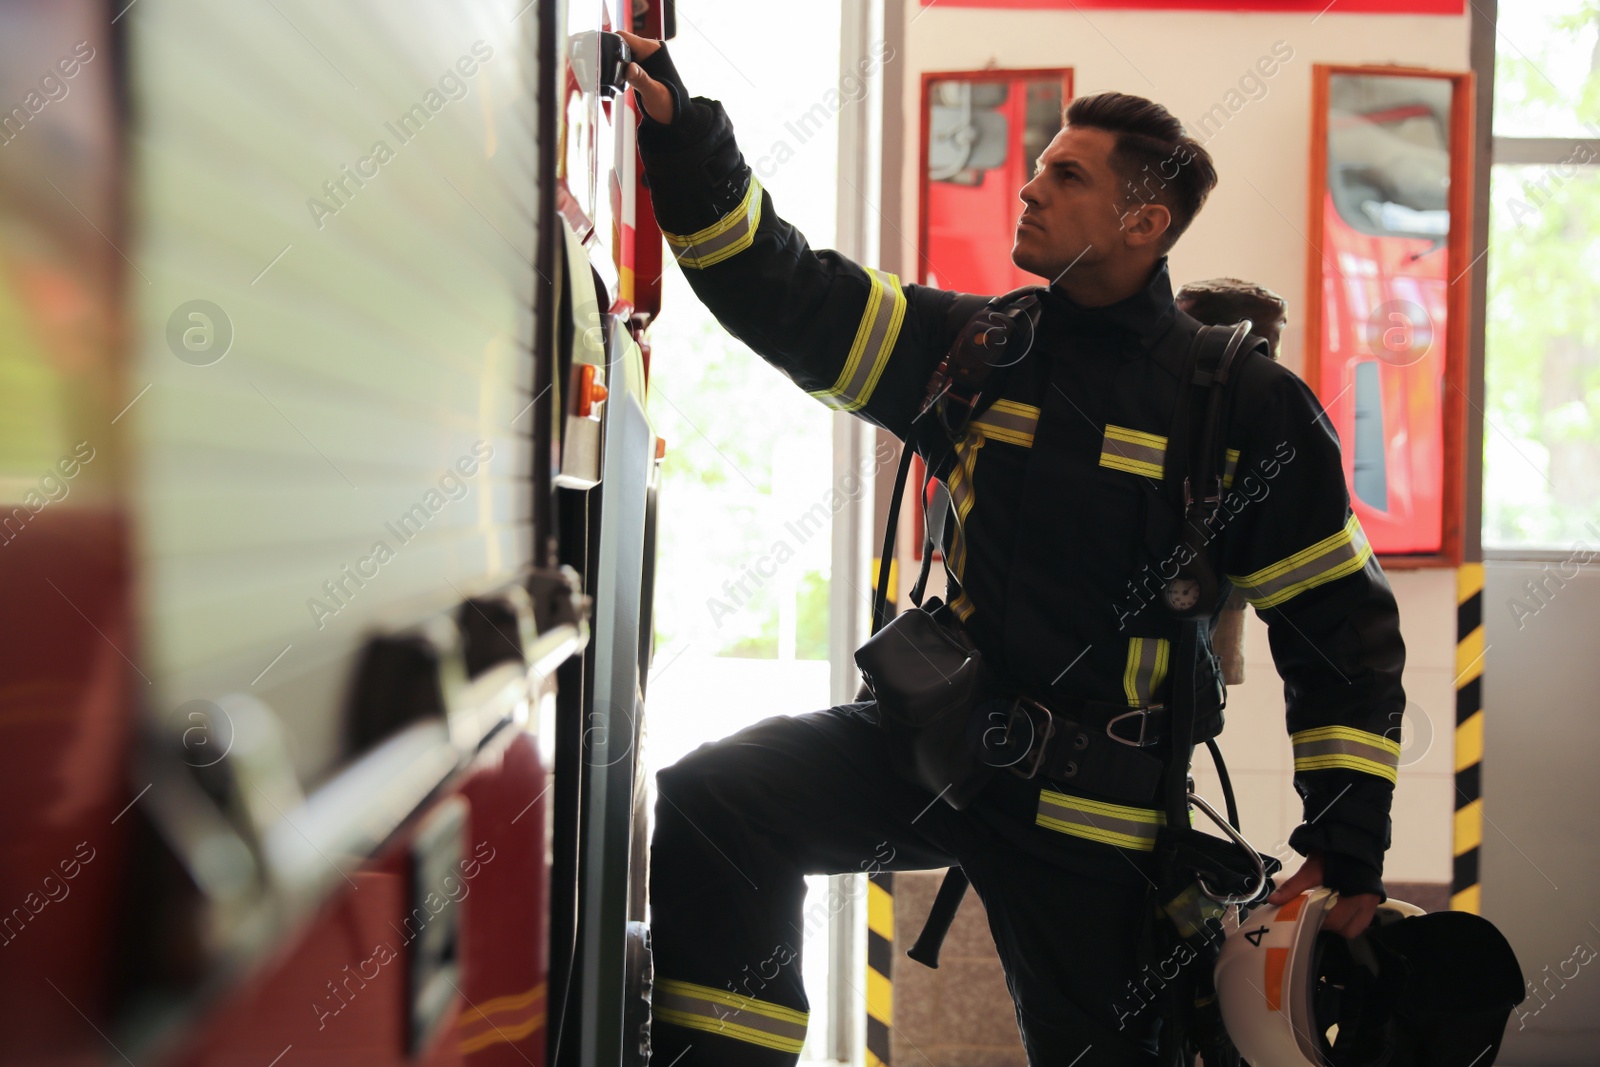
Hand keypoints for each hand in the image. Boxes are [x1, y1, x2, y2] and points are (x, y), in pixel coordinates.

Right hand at [617, 30, 673, 123]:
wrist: (672, 114)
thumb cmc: (668, 104)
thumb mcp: (653, 93)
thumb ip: (641, 80)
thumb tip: (630, 68)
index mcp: (652, 49)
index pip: (624, 37)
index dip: (612, 44)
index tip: (605, 58)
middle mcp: (647, 49)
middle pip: (620, 44)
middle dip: (613, 56)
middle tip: (612, 73)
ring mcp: (643, 58)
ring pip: (620, 54)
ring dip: (615, 65)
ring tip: (618, 80)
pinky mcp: (639, 67)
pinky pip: (624, 63)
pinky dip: (619, 71)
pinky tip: (620, 82)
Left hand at [1266, 852, 1380, 937]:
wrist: (1352, 837)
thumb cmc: (1333, 853)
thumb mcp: (1311, 869)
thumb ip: (1293, 886)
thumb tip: (1273, 900)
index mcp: (1354, 893)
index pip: (1335, 920)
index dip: (1318, 920)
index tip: (1306, 915)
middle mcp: (1367, 901)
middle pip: (1347, 929)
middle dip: (1329, 924)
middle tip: (1316, 913)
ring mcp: (1373, 902)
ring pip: (1356, 928)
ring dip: (1340, 924)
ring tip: (1327, 911)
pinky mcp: (1374, 901)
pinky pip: (1362, 920)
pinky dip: (1350, 919)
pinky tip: (1338, 909)